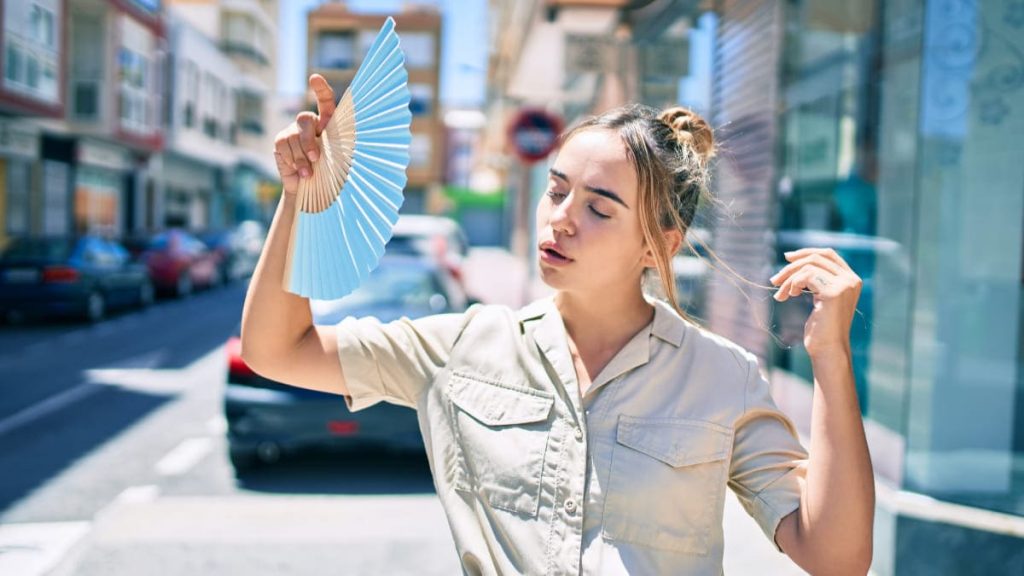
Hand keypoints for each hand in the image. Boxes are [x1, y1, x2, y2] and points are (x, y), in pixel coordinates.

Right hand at [273, 74, 335, 195]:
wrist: (311, 190)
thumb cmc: (332, 175)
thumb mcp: (341, 162)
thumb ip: (342, 151)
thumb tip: (354, 146)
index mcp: (328, 124)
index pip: (325, 102)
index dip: (320, 89)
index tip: (314, 78)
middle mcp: (310, 124)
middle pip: (304, 119)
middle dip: (308, 140)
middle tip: (315, 159)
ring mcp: (293, 131)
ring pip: (293, 136)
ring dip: (301, 158)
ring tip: (308, 174)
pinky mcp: (280, 142)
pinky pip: (283, 146)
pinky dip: (292, 161)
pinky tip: (299, 172)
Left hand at [769, 247, 861, 357]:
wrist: (827, 349)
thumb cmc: (821, 328)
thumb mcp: (819, 298)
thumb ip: (816, 279)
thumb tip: (792, 259)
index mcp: (851, 279)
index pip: (828, 254)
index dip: (806, 252)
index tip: (787, 257)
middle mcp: (851, 280)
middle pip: (815, 258)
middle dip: (791, 267)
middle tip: (774, 280)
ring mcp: (845, 285)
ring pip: (808, 267)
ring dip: (788, 279)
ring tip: (781, 294)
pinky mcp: (834, 292)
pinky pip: (806, 276)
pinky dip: (793, 284)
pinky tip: (789, 296)